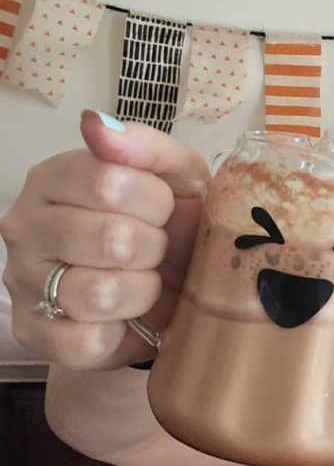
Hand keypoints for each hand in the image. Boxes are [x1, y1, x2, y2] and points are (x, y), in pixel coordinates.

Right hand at [0, 111, 210, 368]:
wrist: (168, 289)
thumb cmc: (170, 224)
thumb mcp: (179, 176)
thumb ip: (145, 146)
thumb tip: (96, 123)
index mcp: (55, 178)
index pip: (109, 182)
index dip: (157, 203)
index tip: (163, 211)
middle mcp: (26, 226)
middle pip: (111, 239)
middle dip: (154, 248)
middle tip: (154, 250)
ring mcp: (23, 282)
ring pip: (102, 294)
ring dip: (145, 291)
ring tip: (144, 283)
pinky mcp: (35, 334)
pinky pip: (88, 341)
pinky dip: (125, 333)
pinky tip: (127, 317)